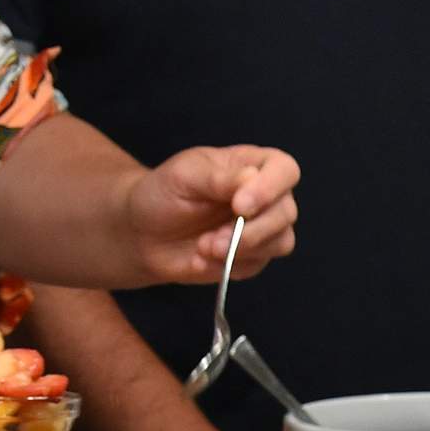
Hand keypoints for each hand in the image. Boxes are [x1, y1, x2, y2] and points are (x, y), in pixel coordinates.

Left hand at [124, 146, 300, 285]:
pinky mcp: (254, 256)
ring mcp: (263, 227)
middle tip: (212, 239)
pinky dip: (229, 265)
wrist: (143, 234)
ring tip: (203, 248)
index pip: (284, 170)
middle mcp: (265, 195)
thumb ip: (219, 178)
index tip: (240, 206)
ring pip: (281, 242)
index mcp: (252, 165)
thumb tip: (253, 177)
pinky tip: (202, 259)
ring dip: (240, 250)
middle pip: (286, 212)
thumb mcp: (184, 176)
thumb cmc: (162, 194)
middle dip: (250, 230)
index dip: (270, 189)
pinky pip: (259, 264)